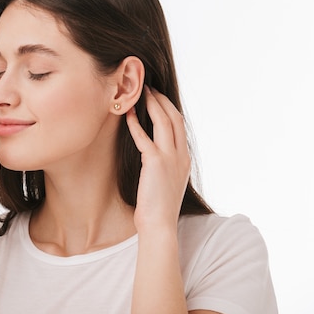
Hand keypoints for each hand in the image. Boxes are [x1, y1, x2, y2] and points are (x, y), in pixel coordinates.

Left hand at [125, 87, 189, 233]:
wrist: (159, 224)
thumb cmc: (158, 206)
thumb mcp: (166, 181)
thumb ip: (163, 165)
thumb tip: (151, 154)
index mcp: (185, 159)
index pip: (179, 125)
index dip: (169, 108)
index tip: (158, 97)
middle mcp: (181, 155)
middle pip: (174, 118)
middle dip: (162, 100)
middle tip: (149, 88)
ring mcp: (171, 158)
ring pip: (164, 122)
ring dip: (152, 105)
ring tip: (141, 94)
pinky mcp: (155, 162)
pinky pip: (145, 138)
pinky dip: (136, 124)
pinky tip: (129, 115)